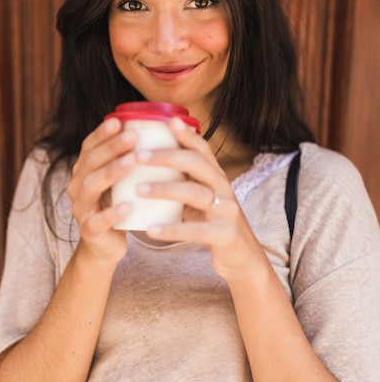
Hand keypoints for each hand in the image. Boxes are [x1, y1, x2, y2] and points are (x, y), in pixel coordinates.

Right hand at [67, 117, 137, 263]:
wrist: (105, 245)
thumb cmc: (119, 204)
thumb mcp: (123, 180)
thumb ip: (132, 158)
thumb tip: (163, 130)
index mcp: (85, 170)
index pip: (89, 146)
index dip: (101, 133)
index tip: (119, 121)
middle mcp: (77, 186)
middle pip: (90, 162)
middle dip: (112, 147)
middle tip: (133, 136)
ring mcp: (81, 208)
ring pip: (91, 186)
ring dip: (112, 171)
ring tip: (133, 161)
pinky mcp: (89, 231)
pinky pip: (97, 221)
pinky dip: (112, 213)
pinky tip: (129, 205)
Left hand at [136, 117, 267, 280]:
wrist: (243, 260)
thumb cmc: (213, 226)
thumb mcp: (201, 200)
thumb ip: (183, 182)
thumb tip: (147, 163)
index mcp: (217, 178)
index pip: (203, 150)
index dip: (187, 135)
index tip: (167, 121)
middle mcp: (225, 190)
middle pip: (198, 164)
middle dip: (167, 157)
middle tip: (138, 156)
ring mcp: (228, 212)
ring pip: (197, 194)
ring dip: (165, 189)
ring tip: (138, 189)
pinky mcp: (226, 236)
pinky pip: (197, 231)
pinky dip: (172, 229)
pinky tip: (150, 228)